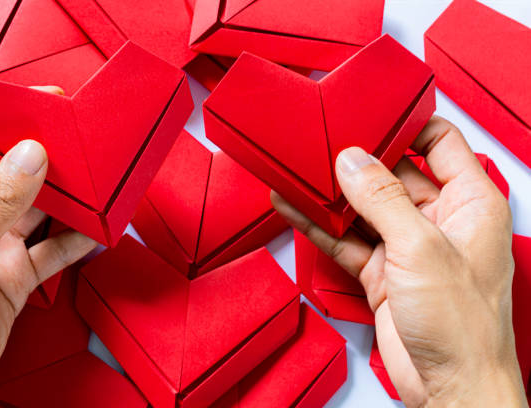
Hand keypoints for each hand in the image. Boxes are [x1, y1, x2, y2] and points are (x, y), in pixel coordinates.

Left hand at [0, 87, 96, 406]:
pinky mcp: (16, 276)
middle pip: (12, 172)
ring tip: (94, 179)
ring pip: (38, 210)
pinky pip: (53, 250)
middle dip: (44, 155)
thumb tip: (30, 155)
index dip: (1, 119)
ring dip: (66, 198)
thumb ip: (0, 203)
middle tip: (77, 139)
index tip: (37, 103)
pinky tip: (95, 229)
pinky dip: (76, 240)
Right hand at [272, 116, 526, 406]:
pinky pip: (345, 237)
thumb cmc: (463, 326)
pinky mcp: (381, 270)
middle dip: (357, 159)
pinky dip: (319, 224)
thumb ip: (383, 199)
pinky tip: (294, 207)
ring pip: (363, 206)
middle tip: (322, 141)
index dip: (407, 125)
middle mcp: (438, 219)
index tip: (370, 112)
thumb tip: (353, 161)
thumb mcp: (421, 248)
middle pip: (393, 172)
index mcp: (469, 202)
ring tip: (298, 169)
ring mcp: (405, 245)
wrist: (449, 386)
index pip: (440, 142)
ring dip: (331, 192)